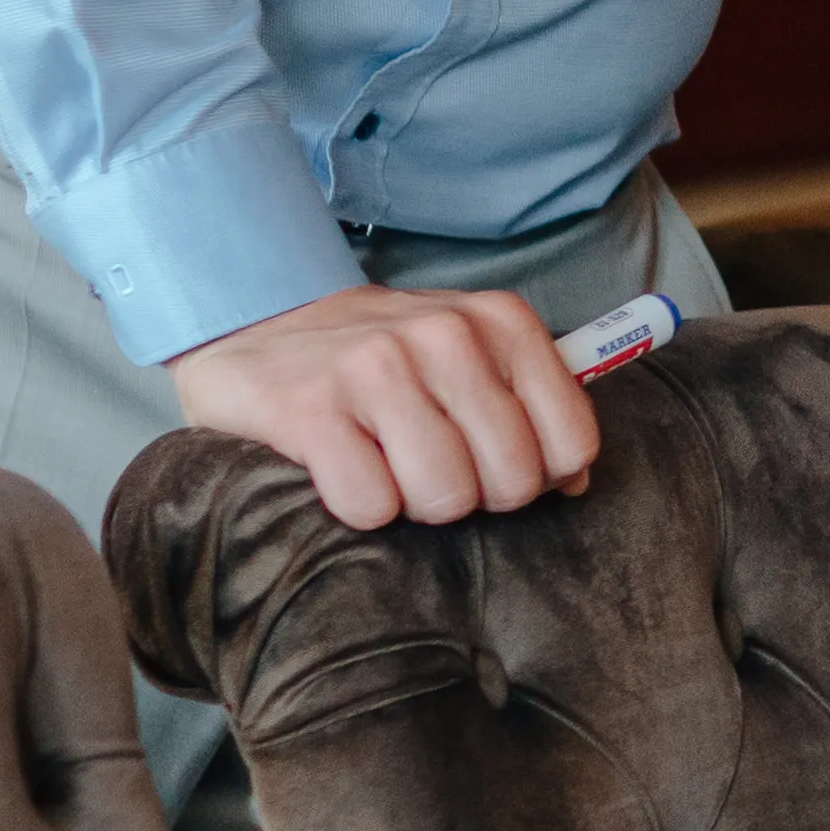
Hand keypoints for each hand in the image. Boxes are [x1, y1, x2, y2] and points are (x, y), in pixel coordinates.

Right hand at [167, 284, 596, 530]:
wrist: (256, 323)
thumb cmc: (382, 358)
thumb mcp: (469, 356)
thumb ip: (530, 407)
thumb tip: (574, 484)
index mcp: (501, 323)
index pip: (570, 442)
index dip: (538, 477)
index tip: (492, 464)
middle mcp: (446, 335)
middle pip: (511, 480)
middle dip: (475, 496)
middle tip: (430, 468)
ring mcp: (377, 367)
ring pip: (444, 496)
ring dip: (414, 503)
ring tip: (386, 466)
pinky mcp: (310, 408)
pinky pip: (371, 505)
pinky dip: (359, 508)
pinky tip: (341, 469)